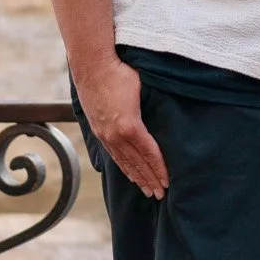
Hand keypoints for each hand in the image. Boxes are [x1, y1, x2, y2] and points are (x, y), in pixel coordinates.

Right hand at [74, 55, 168, 199]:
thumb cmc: (120, 72)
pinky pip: (113, 154)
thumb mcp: (143, 89)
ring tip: (147, 190)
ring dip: (137, 177)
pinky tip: (129, 174)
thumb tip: (168, 115)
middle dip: (150, 180)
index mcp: (130, 125)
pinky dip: (123, 167)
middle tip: (160, 195)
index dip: (159, 169)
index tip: (168, 182)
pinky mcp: (98, 130)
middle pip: (137, 163)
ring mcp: (105, 134)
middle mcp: (116, 135)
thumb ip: (153, 107)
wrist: (91, 64)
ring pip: (124, 162)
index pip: (149, 153)